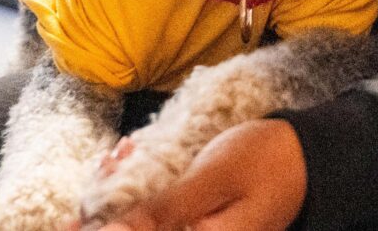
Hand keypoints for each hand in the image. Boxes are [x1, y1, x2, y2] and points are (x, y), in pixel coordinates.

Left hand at [93, 120, 304, 230]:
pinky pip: (160, 219)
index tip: (70, 222)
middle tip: (108, 166)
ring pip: (144, 226)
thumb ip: (161, 214)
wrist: (307, 154)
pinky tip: (136, 159)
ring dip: (123, 200)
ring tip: (121, 156)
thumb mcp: (210, 181)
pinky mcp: (197, 226)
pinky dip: (143, 198)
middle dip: (111, 216)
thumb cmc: (265, 161)